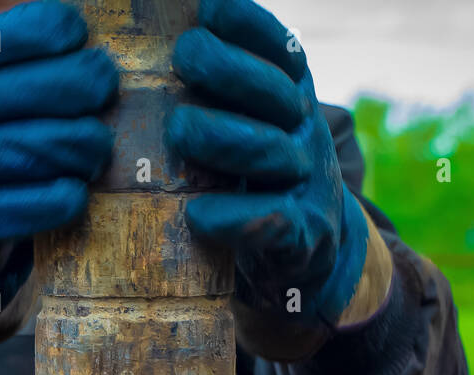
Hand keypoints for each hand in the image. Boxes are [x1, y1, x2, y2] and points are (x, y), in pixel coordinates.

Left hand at [167, 0, 367, 359]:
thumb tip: (163, 37)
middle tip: (182, 58)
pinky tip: (198, 214)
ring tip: (178, 130)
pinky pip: (273, 223)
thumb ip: (218, 88)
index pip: (283, 53)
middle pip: (276, 95)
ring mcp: (306, 187)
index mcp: (293, 100)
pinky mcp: (300, 239)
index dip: (250, 26)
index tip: (209, 8)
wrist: (310, 251)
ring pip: (272, 154)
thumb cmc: (254, 176)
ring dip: (223, 136)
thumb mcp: (250, 121)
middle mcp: (305, 136)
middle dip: (228, 70)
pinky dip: (234, 217)